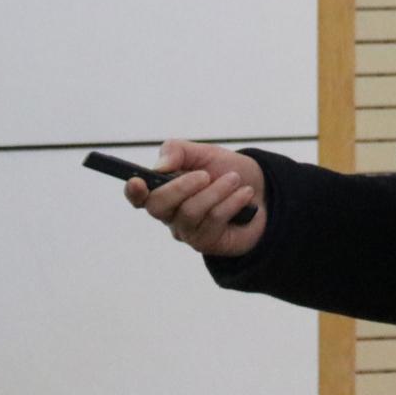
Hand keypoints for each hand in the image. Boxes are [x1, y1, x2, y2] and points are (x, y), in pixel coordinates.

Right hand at [125, 139, 265, 256]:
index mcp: (162, 190)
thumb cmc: (225, 171)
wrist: (262, 191)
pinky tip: (244, 194)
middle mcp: (169, 214)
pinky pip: (213, 221)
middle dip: (182, 187)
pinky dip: (231, 202)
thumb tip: (159, 167)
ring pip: (189, 212)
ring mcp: (187, 231)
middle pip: (158, 206)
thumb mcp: (202, 153)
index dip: (133, 192)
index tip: (137, 182)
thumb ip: (176, 152)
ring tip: (234, 179)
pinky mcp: (207, 243)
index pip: (138, 197)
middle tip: (205, 175)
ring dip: (216, 191)